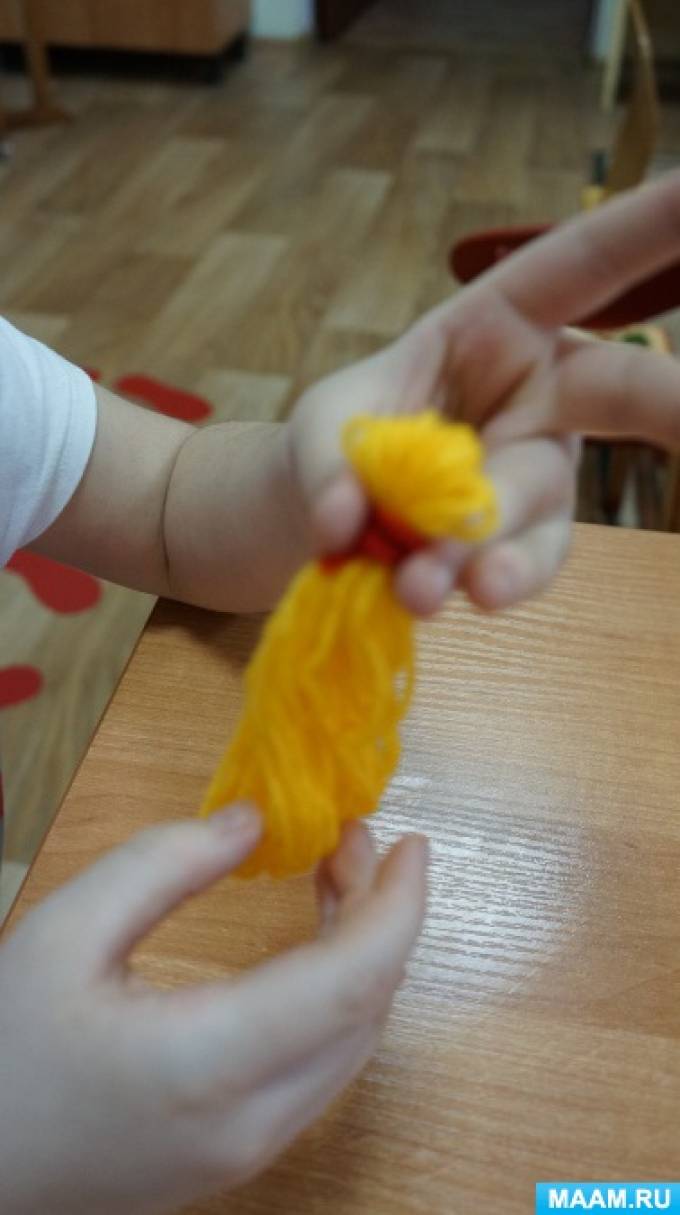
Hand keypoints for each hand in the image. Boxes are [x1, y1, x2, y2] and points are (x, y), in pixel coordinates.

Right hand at [0, 807, 426, 1214]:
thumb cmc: (7, 1046)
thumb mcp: (66, 932)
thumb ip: (166, 864)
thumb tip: (257, 822)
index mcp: (207, 1064)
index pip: (350, 985)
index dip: (397, 908)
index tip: (413, 844)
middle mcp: (251, 1123)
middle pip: (363, 1012)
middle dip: (380, 915)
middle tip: (354, 839)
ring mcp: (250, 1152)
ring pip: (350, 1046)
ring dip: (362, 955)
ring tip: (337, 874)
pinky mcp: (239, 1157)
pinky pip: (319, 1070)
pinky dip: (335, 998)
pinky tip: (312, 944)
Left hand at [289, 170, 679, 615]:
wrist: (329, 521)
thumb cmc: (343, 439)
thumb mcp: (325, 424)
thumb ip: (330, 462)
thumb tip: (344, 519)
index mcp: (501, 322)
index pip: (581, 265)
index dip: (646, 228)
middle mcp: (543, 395)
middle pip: (624, 392)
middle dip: (672, 404)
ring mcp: (537, 474)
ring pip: (543, 497)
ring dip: (498, 535)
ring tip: (426, 579)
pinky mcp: (520, 544)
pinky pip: (526, 562)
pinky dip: (494, 579)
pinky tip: (461, 594)